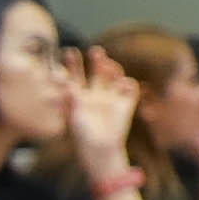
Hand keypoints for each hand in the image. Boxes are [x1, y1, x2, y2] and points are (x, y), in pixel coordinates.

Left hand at [64, 48, 139, 174]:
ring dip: (113, 68)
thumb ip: (72, 99)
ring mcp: (111, 97)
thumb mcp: (74, 115)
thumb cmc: (82, 133)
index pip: (77, 74)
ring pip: (115, 76)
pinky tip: (122, 82)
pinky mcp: (126, 104)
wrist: (99, 148)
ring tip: (108, 64)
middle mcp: (96, 93)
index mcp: (80, 94)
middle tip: (95, 51)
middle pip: (98, 71)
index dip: (74, 64)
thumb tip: (67, 83)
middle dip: (97, 60)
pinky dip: (128, 83)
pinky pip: (130, 88)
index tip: (69, 51)